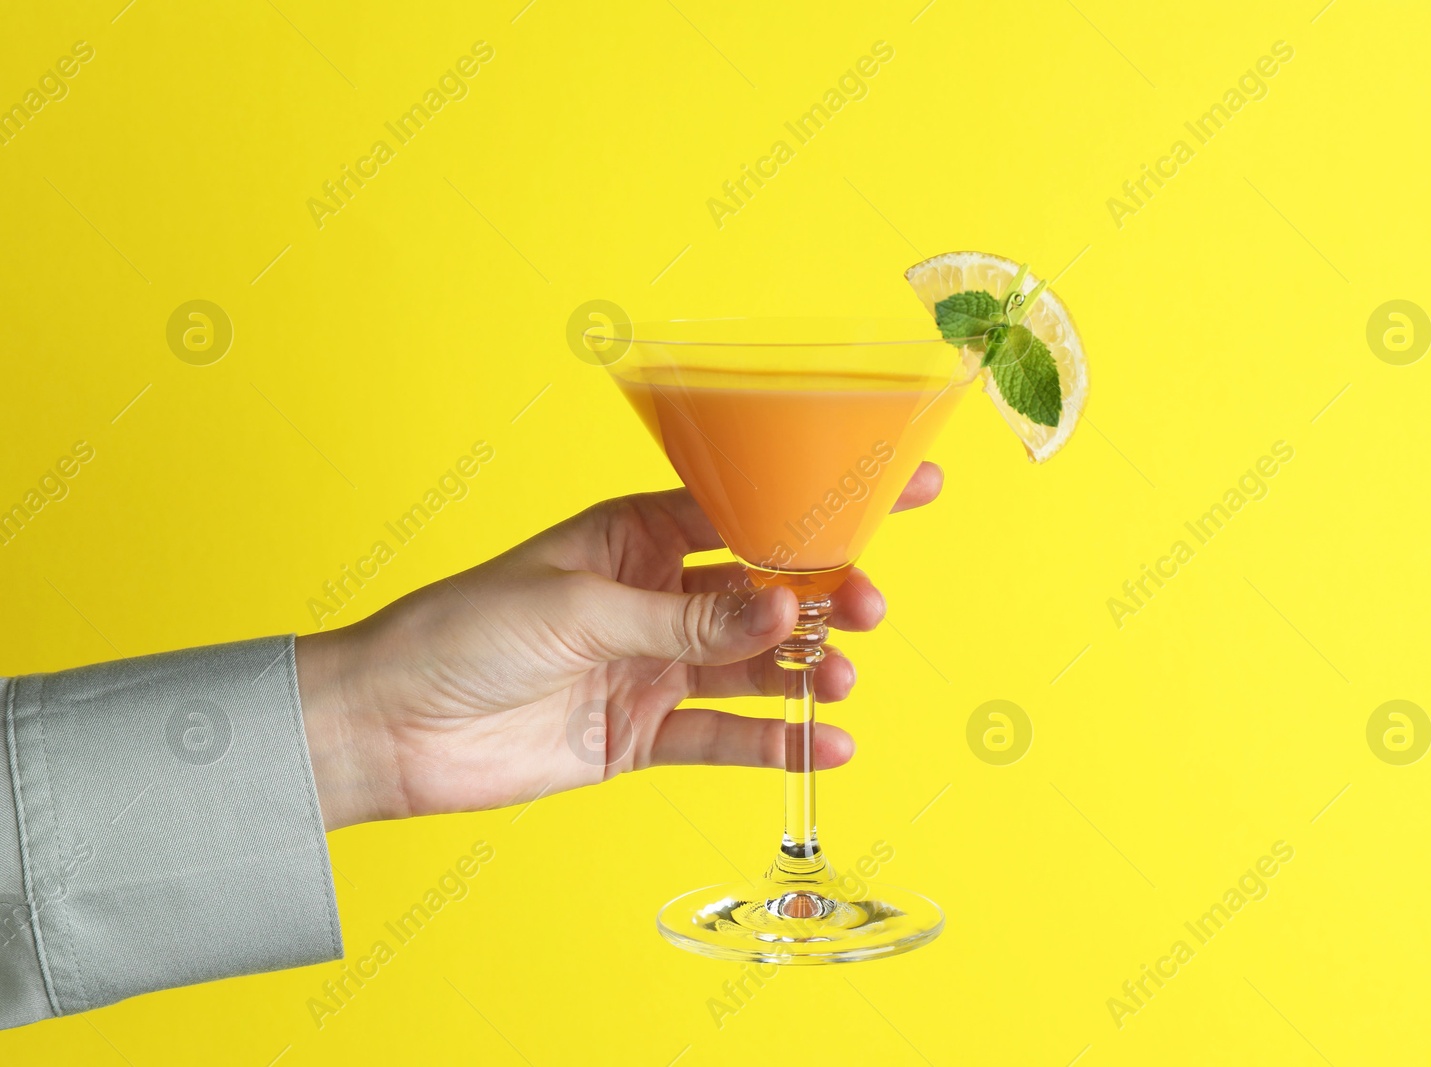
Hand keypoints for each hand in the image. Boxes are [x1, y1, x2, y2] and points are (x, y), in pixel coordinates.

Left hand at [296, 463, 943, 830]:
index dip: (822, 501)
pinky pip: (722, 737)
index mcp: (636, 536)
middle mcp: (656, 597)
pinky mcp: (641, 734)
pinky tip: (824, 746)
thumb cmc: (461, 633)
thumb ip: (685, 621)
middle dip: (825, 596)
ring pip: (754, 666)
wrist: (389, 727)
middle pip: (765, 592)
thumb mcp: (580, 610)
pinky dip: (773, 743)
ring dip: (806, 671)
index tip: (903, 488)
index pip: (747, 509)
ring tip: (843, 679)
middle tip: (868, 608)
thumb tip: (784, 615)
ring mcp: (653, 666)